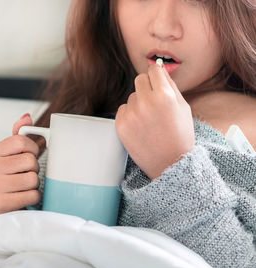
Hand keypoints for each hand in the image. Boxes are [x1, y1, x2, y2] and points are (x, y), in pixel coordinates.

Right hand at [0, 113, 40, 215]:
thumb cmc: (12, 176)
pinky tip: (24, 196)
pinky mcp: (2, 203)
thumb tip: (26, 117)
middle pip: (29, 160)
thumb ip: (19, 134)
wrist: (4, 206)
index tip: (30, 154)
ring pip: (32, 179)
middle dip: (34, 168)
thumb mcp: (13, 154)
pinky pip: (32, 195)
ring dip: (34, 184)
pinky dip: (34, 196)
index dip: (32, 148)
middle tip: (26, 173)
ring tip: (25, 185)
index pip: (20, 141)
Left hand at [115, 64, 194, 179]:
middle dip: (147, 87)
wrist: (169, 163)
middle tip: (155, 102)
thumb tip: (158, 67)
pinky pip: (123, 109)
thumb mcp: (183, 107)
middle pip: (139, 79)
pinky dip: (130, 115)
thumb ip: (170, 85)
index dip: (156, 75)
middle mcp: (146, 102)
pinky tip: (141, 126)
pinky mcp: (120, 124)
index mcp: (165, 96)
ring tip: (150, 120)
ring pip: (132, 96)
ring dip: (139, 103)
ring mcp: (131, 114)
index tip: (157, 81)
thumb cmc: (180, 135)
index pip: (153, 70)